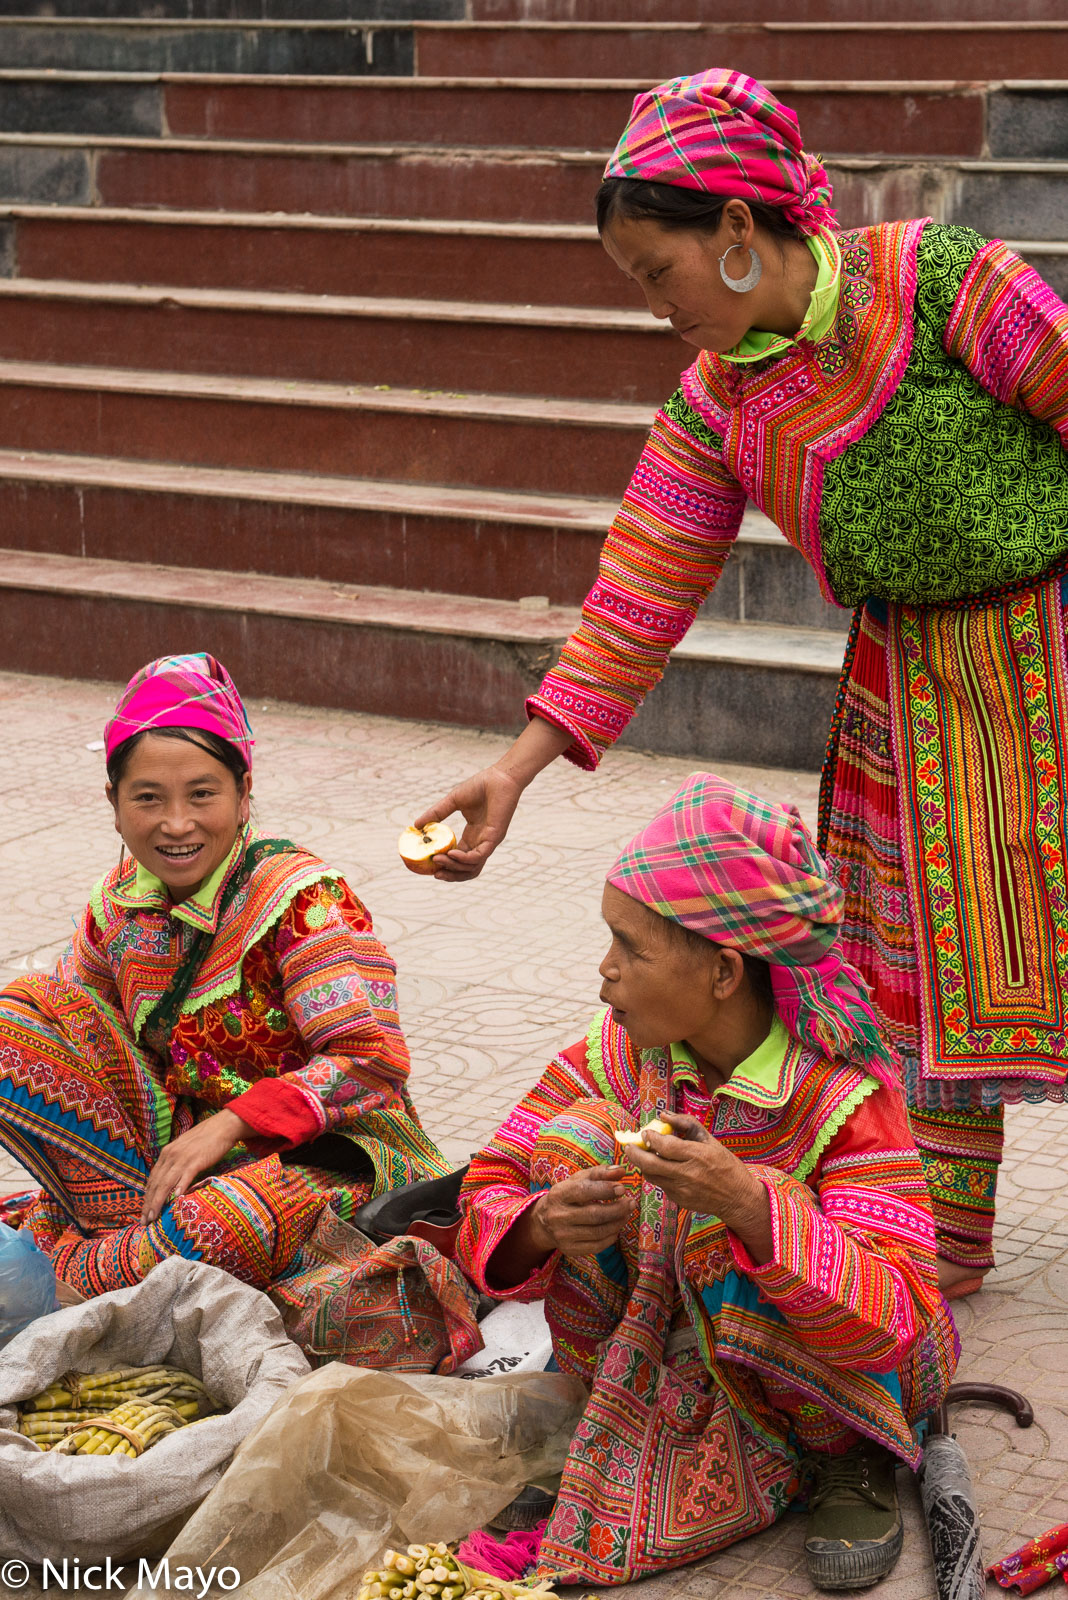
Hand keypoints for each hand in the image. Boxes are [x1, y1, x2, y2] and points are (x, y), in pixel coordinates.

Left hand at [141, 1109, 251, 1224]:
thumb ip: (176, 1162)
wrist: (223, 1126)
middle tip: (144, 1221)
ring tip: (153, 1217)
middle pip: (155, 1184)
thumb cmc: (206, 1138)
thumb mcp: (185, 1149)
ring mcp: (183, 1158)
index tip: (144, 1211)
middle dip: (148, 1204)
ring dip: (157, 1202)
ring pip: (165, 1184)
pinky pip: (184, 1177)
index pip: (152, 1179)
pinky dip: (178, 1189)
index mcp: (167, 1153)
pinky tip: (175, 1200)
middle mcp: (170, 1156)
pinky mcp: (196, 1160)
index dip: (147, 1197)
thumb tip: (172, 1180)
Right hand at [413, 717, 573, 882]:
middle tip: (435, 873)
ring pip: (472, 867)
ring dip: (455, 868)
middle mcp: (481, 842)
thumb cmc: (481, 786)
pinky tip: (451, 854)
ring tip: (439, 861)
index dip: (445, 864)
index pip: (459, 857)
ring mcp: (488, 841)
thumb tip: (416, 825)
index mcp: (472, 835)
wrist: (500, 777)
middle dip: (450, 874)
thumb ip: (436, 814)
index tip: (430, 864)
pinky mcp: (494, 838)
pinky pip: (479, 856)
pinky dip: (464, 859)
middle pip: (466, 869)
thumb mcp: (453, 801)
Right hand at [527, 1166, 635, 1258]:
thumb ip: (600, 1173)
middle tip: (631, 1203)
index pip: (583, 1191)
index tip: (622, 1188)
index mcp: (559, 1194)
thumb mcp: (579, 1180)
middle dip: (617, 1209)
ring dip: (617, 1223)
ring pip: (597, 1232)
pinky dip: (611, 1237)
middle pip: (594, 1215)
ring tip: (627, 1214)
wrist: (544, 1221)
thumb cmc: (568, 1196)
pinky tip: (617, 1228)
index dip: (605, 1190)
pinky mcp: (569, 1249)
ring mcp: (562, 1235)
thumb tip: (622, 1171)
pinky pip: (596, 1246)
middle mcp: (558, 1216)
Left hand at [620, 1113, 771, 1262]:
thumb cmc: (725, 1165)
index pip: (664, 1145)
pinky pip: (661, 1185)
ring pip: (651, 1176)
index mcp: (697, 1155)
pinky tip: (663, 1169)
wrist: (738, 1198)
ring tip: (644, 1155)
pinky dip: (657, 1175)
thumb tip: (663, 1115)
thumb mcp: (709, 1139)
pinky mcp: (679, 1201)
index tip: (644, 1132)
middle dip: (634, 1153)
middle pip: (650, 1163)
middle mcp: (687, 1174)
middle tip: (628, 1146)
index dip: (649, 1138)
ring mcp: (682, 1190)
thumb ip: (685, 1124)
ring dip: (643, 1165)